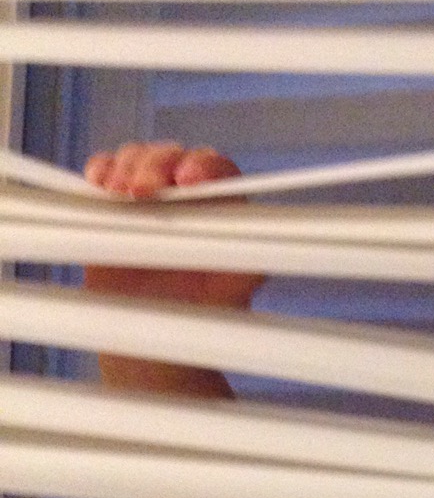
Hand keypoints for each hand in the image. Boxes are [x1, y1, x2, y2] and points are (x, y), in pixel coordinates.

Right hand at [83, 140, 263, 308]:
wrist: (154, 340)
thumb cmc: (200, 316)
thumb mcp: (233, 293)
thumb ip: (250, 265)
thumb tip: (270, 243)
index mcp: (223, 208)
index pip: (217, 169)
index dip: (203, 166)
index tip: (187, 179)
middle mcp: (187, 196)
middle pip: (173, 156)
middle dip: (156, 164)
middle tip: (143, 190)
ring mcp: (150, 196)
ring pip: (138, 158)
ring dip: (127, 167)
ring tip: (118, 192)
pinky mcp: (114, 204)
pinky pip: (105, 171)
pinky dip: (100, 170)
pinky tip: (98, 185)